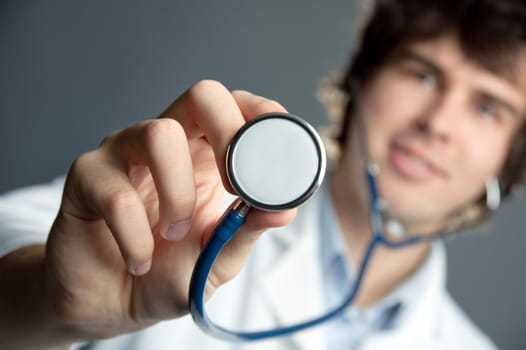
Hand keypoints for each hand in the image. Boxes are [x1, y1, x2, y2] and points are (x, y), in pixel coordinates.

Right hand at [45, 80, 296, 339]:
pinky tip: (139, 261)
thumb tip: (285, 209)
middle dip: (229, 134)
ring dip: (178, 195)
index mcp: (203, 153)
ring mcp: (122, 153)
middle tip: (235, 186)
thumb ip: (247, 229)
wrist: (113, 304)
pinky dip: (137, 239)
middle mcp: (165, 142)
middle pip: (202, 94)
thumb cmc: (169, 272)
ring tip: (174, 234)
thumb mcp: (219, 256)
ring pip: (158, 134)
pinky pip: (117, 194)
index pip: (236, 106)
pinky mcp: (86, 177)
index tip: (276, 161)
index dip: (262, 118)